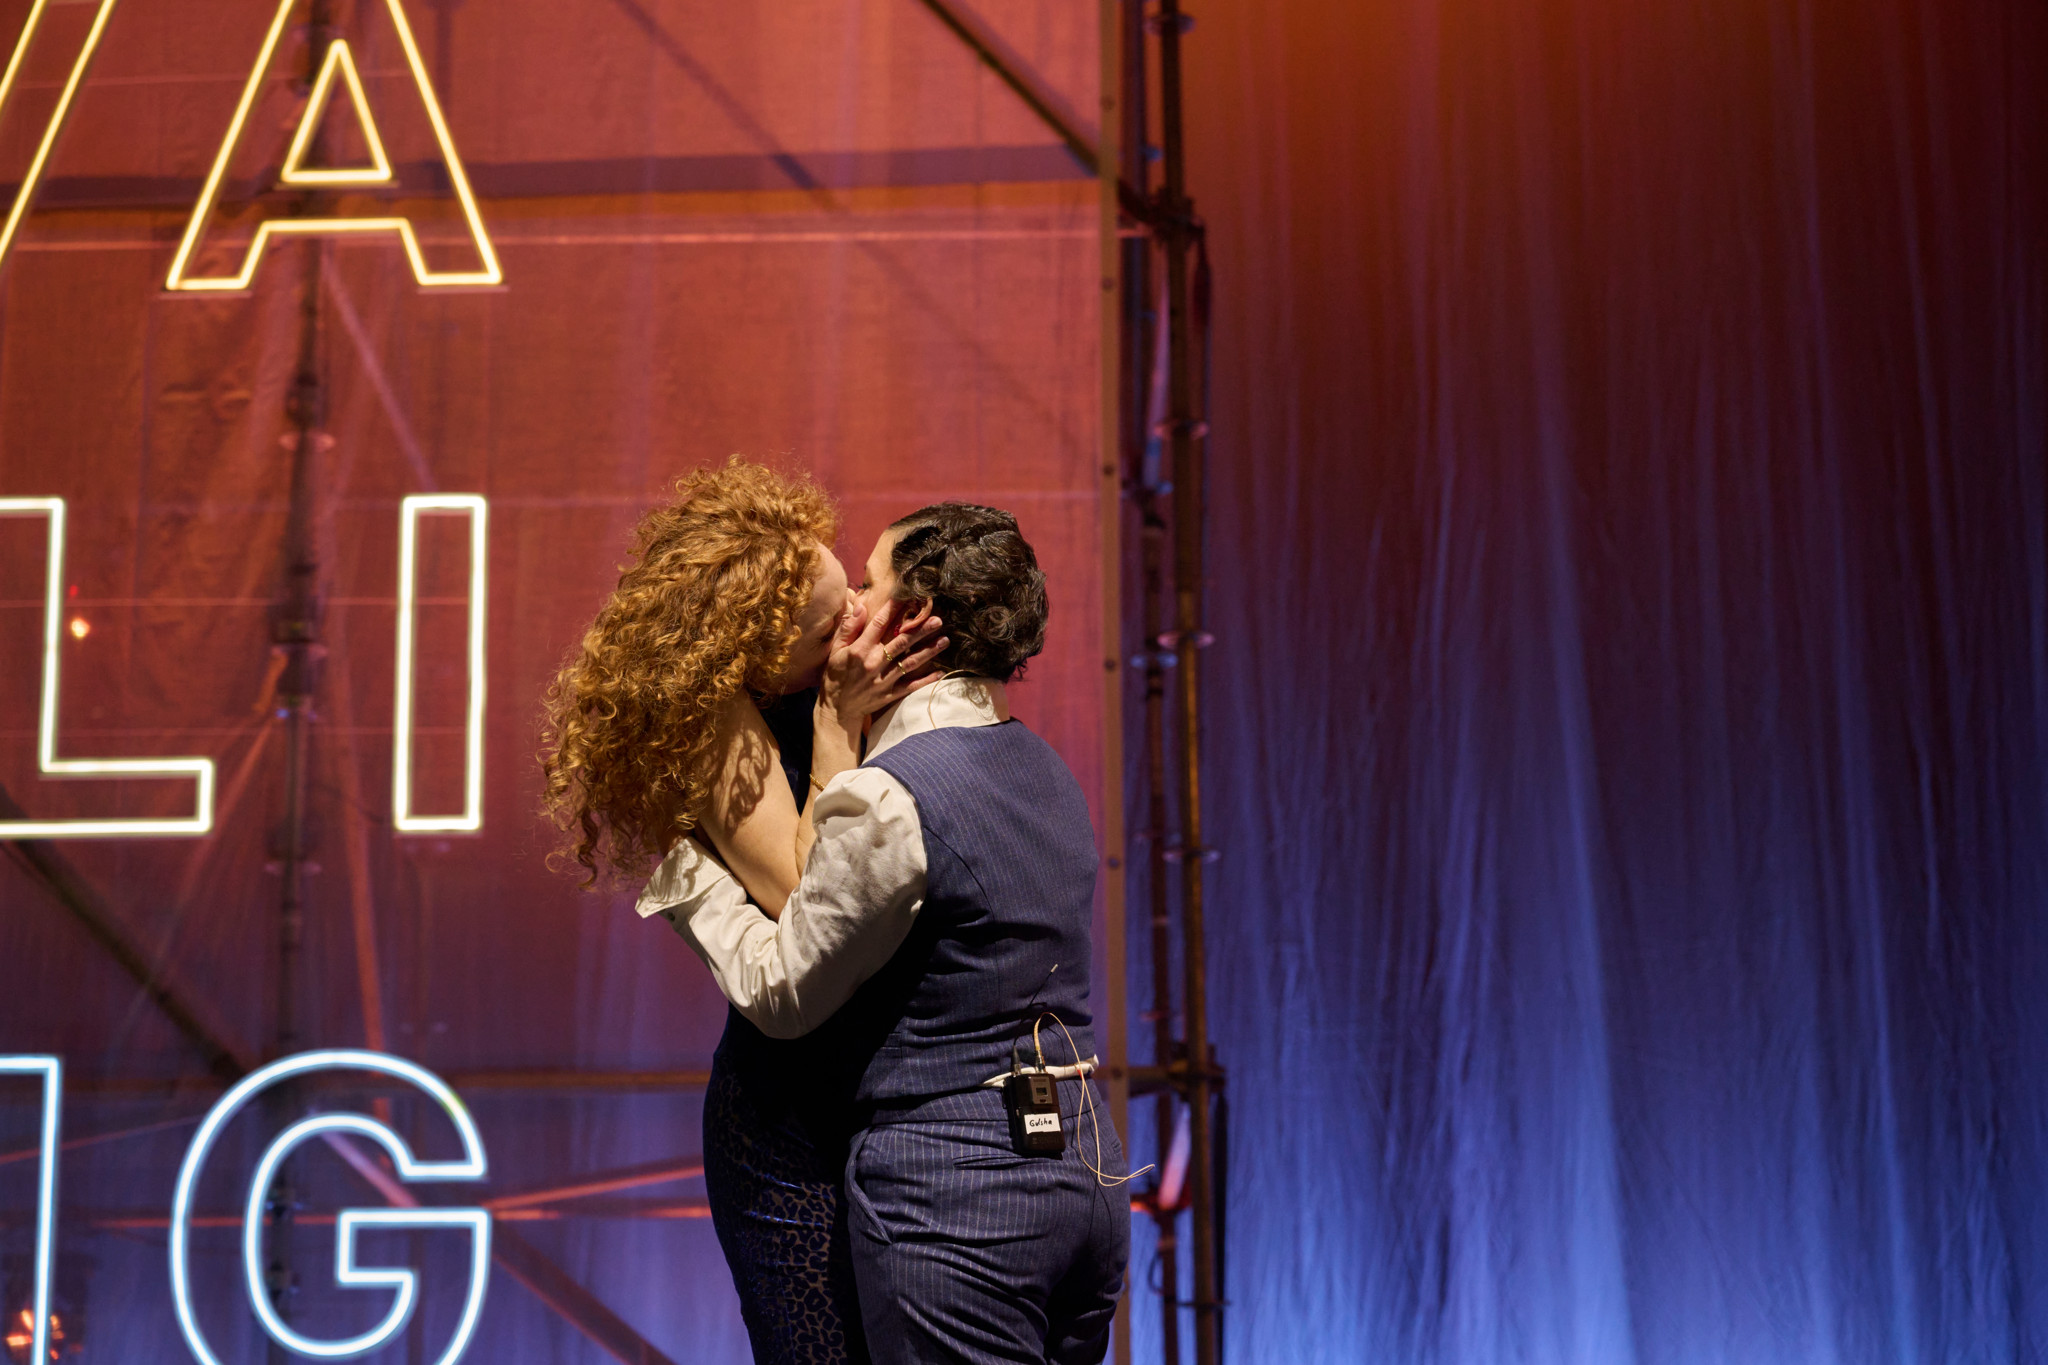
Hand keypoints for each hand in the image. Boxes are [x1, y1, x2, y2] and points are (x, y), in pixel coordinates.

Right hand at [820, 598, 948, 739]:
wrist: (837, 710)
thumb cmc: (835, 676)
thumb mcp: (835, 651)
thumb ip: (848, 628)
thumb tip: (862, 607)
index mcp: (860, 650)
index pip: (879, 624)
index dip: (893, 609)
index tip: (907, 597)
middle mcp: (874, 663)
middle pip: (901, 642)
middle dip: (921, 630)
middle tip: (937, 619)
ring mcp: (884, 680)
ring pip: (910, 662)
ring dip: (929, 651)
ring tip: (944, 640)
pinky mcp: (890, 694)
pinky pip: (912, 686)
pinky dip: (926, 679)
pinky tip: (941, 672)